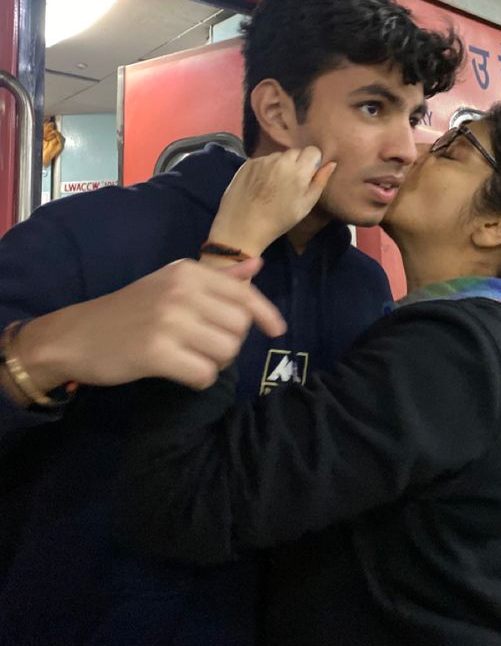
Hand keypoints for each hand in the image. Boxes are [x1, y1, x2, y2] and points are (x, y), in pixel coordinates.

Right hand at [12, 258, 285, 394]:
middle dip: (229, 343)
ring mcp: (169, 321)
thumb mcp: (172, 282)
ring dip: (214, 363)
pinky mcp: (156, 353)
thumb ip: (217, 277)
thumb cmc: (130, 310)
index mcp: (188, 272)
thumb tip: (257, 265)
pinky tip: (181, 373)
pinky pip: (204, 374)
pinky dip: (199, 380)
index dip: (265, 314)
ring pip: (226, 352)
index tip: (277, 330)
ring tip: (190, 358)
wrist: (76, 335)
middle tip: (203, 346)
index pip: (243, 293)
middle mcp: (181, 291)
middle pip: (239, 327)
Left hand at [207, 147, 336, 254]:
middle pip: (295, 152)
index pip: (313, 151)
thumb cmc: (279, 220)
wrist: (242, 227)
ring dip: (280, 165)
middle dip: (297, 163)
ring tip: (274, 185)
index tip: (308, 175)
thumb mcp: (305, 206)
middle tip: (291, 183)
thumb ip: (320, 182)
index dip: (312, 162)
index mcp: (298, 170)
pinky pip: (263, 160)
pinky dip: (265, 168)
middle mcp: (281, 160)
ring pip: (278, 155)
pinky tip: (261, 184)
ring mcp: (263, 160)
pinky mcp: (248, 163)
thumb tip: (331, 164)